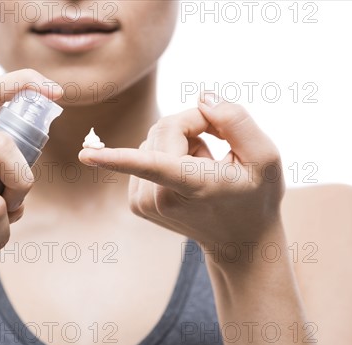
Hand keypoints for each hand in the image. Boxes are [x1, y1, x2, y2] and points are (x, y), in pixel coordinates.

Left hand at [78, 93, 284, 250]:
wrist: (239, 240)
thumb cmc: (256, 196)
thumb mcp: (265, 157)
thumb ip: (236, 121)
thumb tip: (201, 98)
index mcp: (191, 186)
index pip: (152, 166)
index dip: (117, 157)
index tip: (85, 155)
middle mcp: (160, 198)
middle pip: (163, 129)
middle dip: (193, 125)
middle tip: (218, 146)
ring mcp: (144, 203)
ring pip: (153, 140)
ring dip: (181, 143)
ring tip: (203, 169)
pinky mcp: (136, 202)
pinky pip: (145, 155)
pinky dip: (168, 156)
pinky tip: (187, 175)